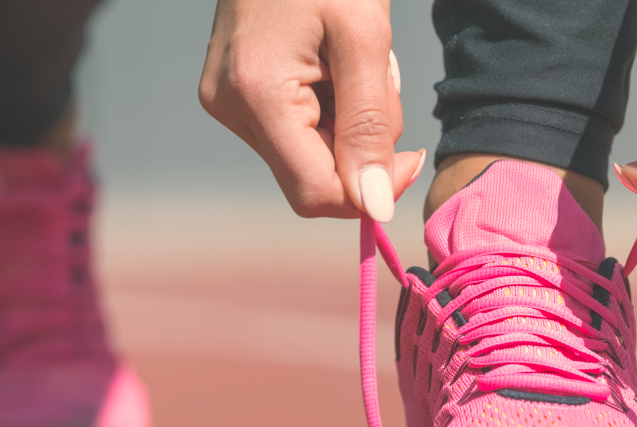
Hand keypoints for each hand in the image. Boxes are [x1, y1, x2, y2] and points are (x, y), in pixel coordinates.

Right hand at [198, 0, 422, 221]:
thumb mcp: (364, 37)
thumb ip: (371, 124)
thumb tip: (375, 206)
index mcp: (256, 95)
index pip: (315, 192)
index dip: (370, 188)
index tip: (411, 153)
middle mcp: (229, 108)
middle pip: (313, 173)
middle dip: (361, 140)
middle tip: (374, 76)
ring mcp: (225, 101)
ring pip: (307, 152)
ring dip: (347, 119)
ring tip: (349, 58)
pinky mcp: (231, 92)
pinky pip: (294, 127)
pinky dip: (328, 105)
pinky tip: (330, 61)